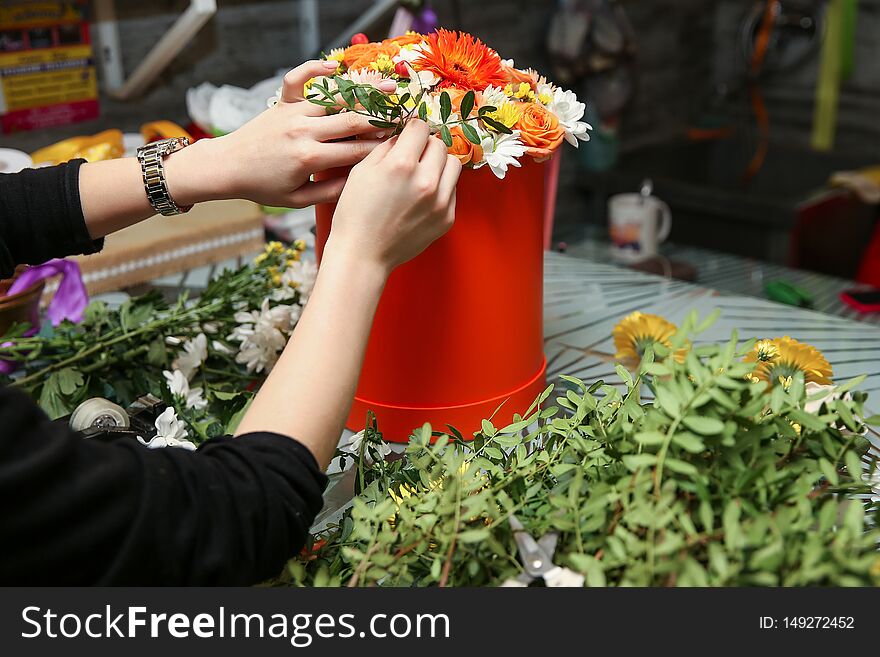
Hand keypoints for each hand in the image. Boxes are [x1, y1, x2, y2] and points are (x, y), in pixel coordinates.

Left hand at [166, 60, 396, 207]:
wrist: (227, 167)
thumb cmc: (263, 188)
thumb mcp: (297, 200)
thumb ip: (330, 192)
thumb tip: (360, 184)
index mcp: (310, 158)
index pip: (356, 150)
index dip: (382, 148)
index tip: (404, 145)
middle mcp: (303, 131)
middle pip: (352, 120)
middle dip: (384, 118)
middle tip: (408, 116)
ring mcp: (293, 112)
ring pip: (336, 97)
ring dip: (365, 92)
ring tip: (391, 88)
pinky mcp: (282, 103)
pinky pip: (300, 79)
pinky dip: (317, 69)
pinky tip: (336, 68)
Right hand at [326, 119, 461, 274]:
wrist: (363, 254)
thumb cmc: (356, 213)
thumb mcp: (362, 171)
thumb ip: (387, 147)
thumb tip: (403, 135)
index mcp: (402, 165)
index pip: (421, 127)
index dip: (412, 129)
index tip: (408, 136)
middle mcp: (426, 181)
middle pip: (439, 144)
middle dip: (425, 146)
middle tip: (412, 157)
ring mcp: (440, 202)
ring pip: (453, 165)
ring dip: (439, 164)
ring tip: (421, 175)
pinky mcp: (447, 218)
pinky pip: (453, 190)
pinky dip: (441, 188)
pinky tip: (422, 197)